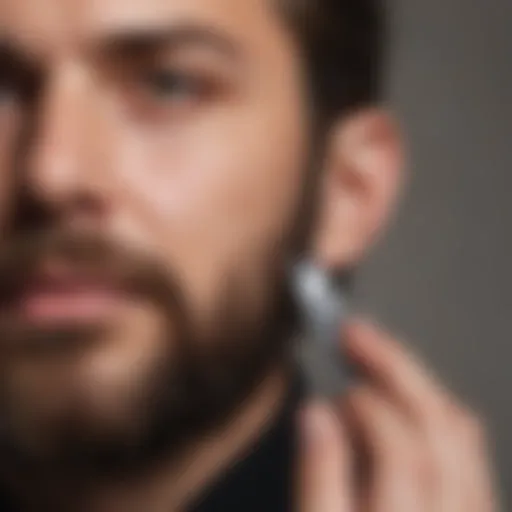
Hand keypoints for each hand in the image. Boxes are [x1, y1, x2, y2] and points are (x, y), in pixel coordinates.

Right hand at [299, 320, 499, 511]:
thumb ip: (319, 483)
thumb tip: (316, 416)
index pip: (401, 455)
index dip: (363, 412)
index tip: (325, 396)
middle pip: (437, 431)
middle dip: (395, 369)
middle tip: (354, 334)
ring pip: (460, 436)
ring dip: (418, 382)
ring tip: (378, 353)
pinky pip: (469, 453)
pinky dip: (439, 412)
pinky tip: (414, 397)